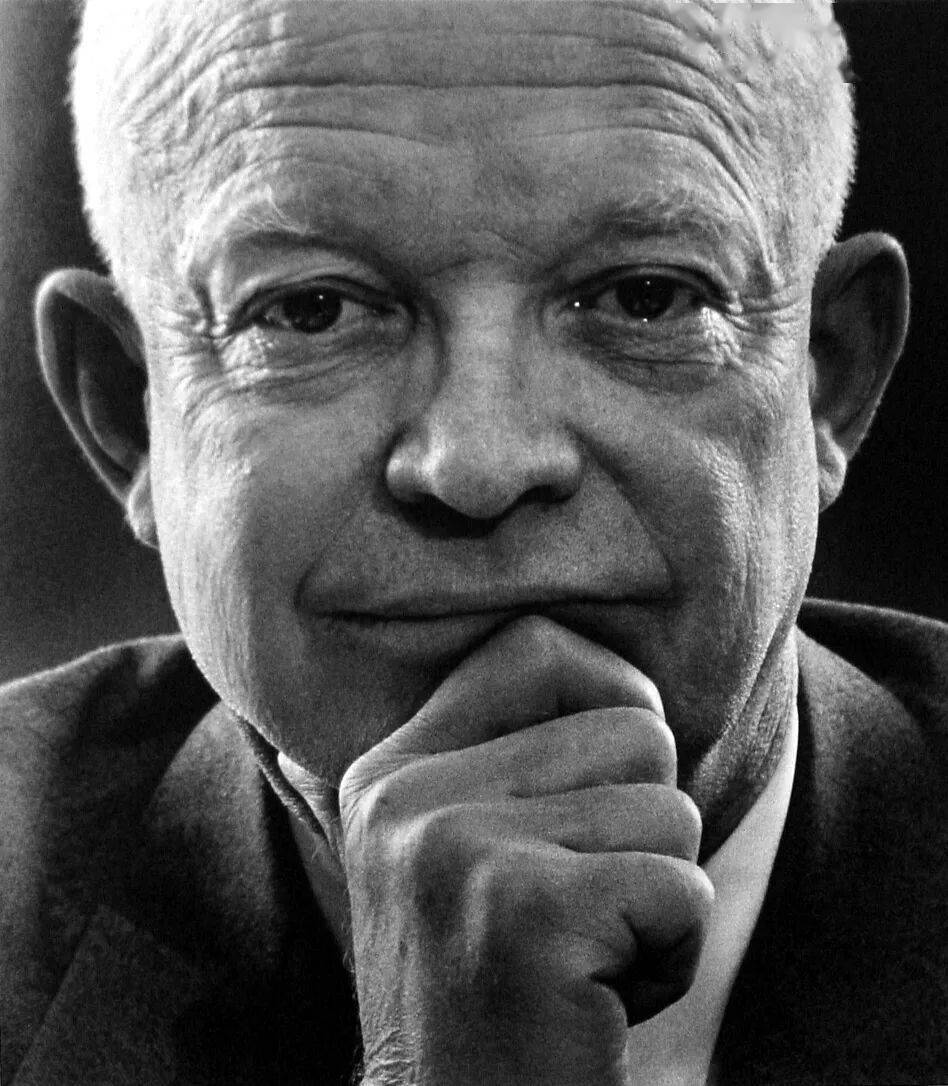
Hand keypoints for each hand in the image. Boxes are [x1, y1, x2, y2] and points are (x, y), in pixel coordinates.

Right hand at [338, 616, 712, 1085]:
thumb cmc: (492, 994)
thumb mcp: (459, 860)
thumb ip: (501, 760)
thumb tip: (607, 673)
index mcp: (393, 772)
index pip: (536, 648)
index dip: (610, 692)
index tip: (610, 778)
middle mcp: (411, 798)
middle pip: (633, 728)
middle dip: (646, 825)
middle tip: (583, 909)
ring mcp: (458, 850)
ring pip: (670, 808)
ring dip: (660, 897)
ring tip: (588, 957)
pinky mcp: (526, 915)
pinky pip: (682, 889)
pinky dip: (674, 956)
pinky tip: (603, 999)